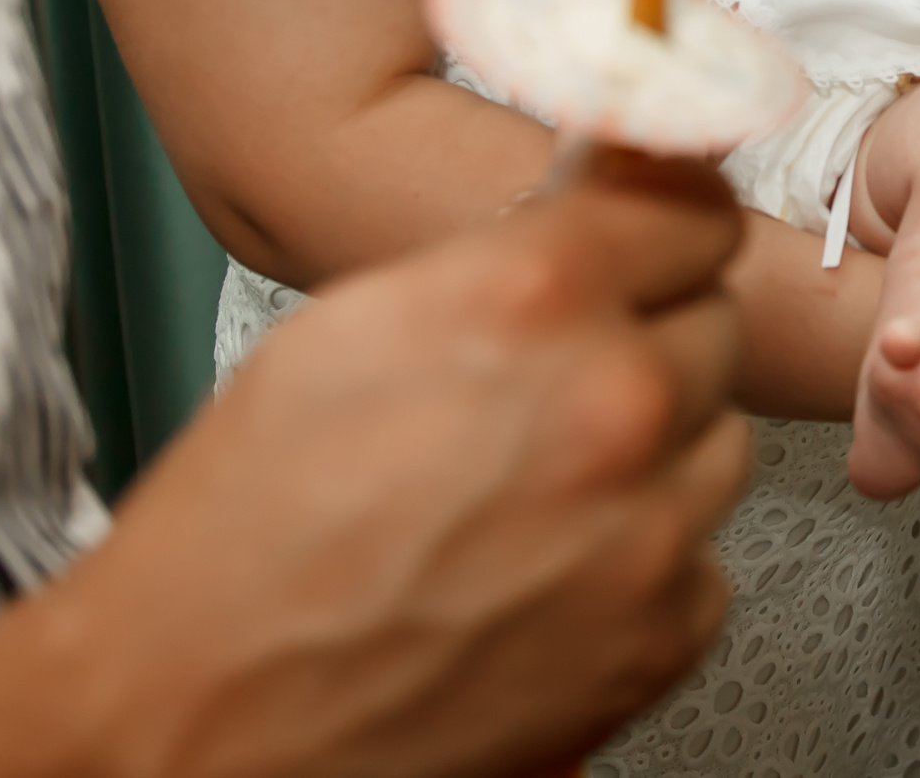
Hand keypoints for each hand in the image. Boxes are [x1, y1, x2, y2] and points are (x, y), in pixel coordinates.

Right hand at [0, 162, 754, 777]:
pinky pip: (704, 553)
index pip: (694, 210)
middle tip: (559, 382)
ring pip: (718, 437)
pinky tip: (550, 567)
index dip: (664, 227)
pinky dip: (647, 558)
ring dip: (656, 449)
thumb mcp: (357, 322)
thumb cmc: (247, 529)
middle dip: (647, 339)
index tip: (655, 240)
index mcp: (533, 297)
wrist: (201, 712)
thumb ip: (507, 255)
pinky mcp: (663, 632)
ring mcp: (651, 527)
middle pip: (713, 323)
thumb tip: (600, 206)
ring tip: (542, 485)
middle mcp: (612, 402)